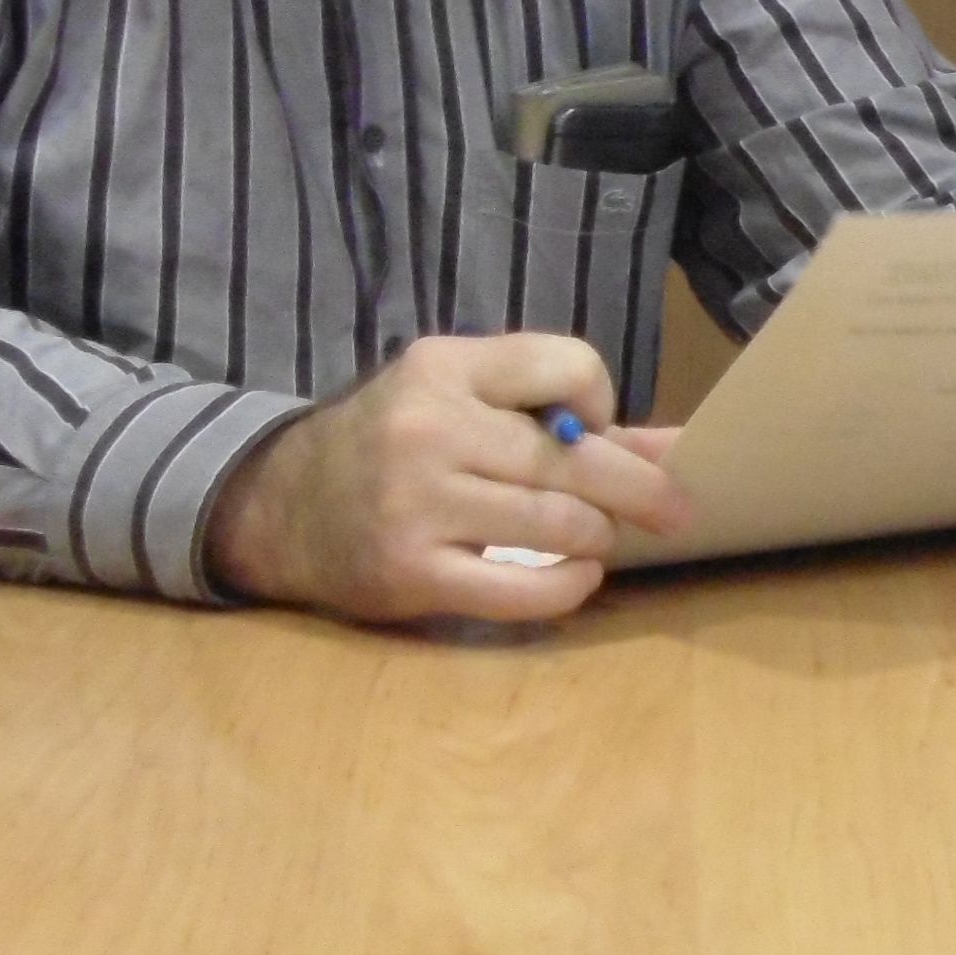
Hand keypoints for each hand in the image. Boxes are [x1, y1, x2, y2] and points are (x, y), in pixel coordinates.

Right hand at [201, 331, 694, 624]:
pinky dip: (569, 586)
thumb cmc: (392, 446)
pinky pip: (522, 589)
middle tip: (676, 510)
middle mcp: (430, 428)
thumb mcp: (458, 401)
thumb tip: (677, 446)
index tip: (594, 427)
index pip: (569, 365)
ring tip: (600, 540)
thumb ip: (557, 413)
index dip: (600, 400)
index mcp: (444, 366)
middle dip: (640, 488)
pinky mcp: (410, 573)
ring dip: (599, 536)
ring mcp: (417, 503)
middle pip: (574, 455)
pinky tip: (577, 577)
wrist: (279, 507)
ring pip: (558, 521)